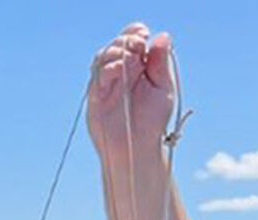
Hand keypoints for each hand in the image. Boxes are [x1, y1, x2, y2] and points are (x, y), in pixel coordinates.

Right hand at [86, 23, 178, 159]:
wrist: (138, 148)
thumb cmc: (152, 121)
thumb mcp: (162, 88)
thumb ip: (160, 63)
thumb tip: (162, 36)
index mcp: (137, 66)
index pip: (133, 41)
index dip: (135, 33)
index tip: (143, 34)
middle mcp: (120, 72)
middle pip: (116, 46)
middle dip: (125, 40)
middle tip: (137, 43)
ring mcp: (106, 83)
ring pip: (102, 58)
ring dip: (113, 52)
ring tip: (125, 54)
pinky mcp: (95, 97)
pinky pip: (96, 78)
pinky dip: (105, 70)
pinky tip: (116, 69)